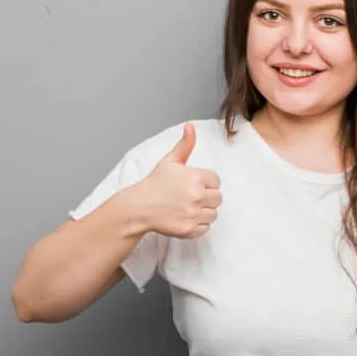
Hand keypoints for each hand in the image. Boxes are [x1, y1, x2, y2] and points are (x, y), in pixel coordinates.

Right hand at [128, 122, 221, 238]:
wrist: (138, 207)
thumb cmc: (154, 184)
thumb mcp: (169, 162)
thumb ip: (184, 145)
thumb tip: (191, 126)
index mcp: (194, 177)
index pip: (216, 180)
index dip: (206, 182)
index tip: (194, 184)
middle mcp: (196, 196)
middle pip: (218, 198)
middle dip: (207, 196)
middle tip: (191, 196)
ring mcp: (193, 214)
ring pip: (213, 214)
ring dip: (204, 211)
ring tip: (188, 207)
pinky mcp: (189, 229)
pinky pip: (206, 228)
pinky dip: (198, 225)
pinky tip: (186, 217)